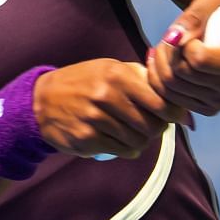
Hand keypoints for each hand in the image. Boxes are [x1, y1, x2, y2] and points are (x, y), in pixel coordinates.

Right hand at [33, 59, 190, 158]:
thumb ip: (139, 75)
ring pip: (138, 140)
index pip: (159, 101)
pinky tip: (123, 142)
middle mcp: (106, 96)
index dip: (174, 113)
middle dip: (158, 128)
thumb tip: (172, 87)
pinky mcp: (86, 139)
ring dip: (142, 140)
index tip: (178, 117)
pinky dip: (128, 150)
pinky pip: (122, 151)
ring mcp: (95, 119)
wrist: (41, 101)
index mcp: (116, 75)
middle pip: (151, 124)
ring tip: (136, 134)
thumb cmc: (82, 82)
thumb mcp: (108, 68)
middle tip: (154, 127)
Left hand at [147, 0, 219, 116]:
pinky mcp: (205, 109)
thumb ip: (194, 16)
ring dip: (159, 62)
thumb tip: (175, 38)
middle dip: (166, 51)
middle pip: (182, 74)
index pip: (199, 60)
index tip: (191, 33)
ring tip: (165, 46)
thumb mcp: (212, 1)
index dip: (186, 43)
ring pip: (171, 86)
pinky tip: (163, 61)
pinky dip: (158, 77)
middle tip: (170, 37)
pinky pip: (168, 97)